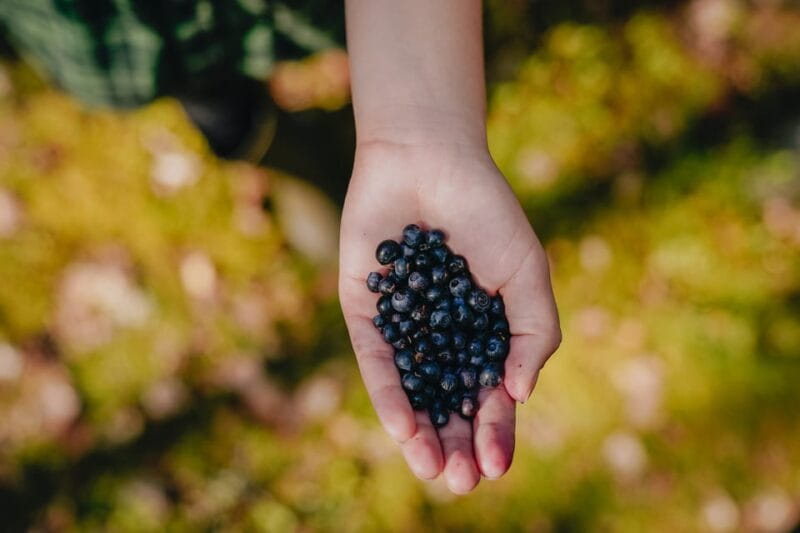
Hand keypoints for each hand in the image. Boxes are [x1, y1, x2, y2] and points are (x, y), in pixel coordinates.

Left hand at [339, 141, 560, 492]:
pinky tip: (403, 427)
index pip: (490, 395)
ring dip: (422, 433)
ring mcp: (403, 328)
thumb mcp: (527, 273)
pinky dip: (389, 394)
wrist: (430, 158)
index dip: (495, 432)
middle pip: (448, 403)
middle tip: (461, 480)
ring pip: (412, 392)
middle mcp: (441, 337)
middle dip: (457, 443)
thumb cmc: (487, 212)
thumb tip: (520, 394)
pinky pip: (377, 360)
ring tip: (433, 468)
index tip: (496, 466)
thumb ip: (534, 333)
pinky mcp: (366, 313)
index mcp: (483, 333)